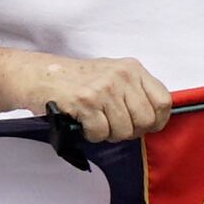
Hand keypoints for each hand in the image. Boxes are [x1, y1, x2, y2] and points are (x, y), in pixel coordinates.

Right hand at [32, 51, 171, 142]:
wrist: (39, 75)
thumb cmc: (77, 80)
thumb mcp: (113, 75)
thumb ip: (135, 92)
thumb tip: (154, 120)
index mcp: (132, 68)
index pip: (164, 102)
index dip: (156, 120)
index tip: (144, 126)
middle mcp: (121, 75)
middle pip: (145, 120)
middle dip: (130, 131)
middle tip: (113, 125)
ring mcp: (104, 88)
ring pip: (124, 130)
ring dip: (108, 134)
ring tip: (95, 121)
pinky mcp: (86, 101)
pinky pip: (101, 133)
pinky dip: (92, 135)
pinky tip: (83, 122)